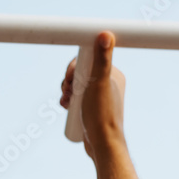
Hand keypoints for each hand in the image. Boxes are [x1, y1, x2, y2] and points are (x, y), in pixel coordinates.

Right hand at [60, 31, 125, 157]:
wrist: (103, 145)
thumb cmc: (101, 115)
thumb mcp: (99, 83)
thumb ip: (102, 59)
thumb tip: (106, 33)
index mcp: (113, 74)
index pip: (88, 60)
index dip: (74, 67)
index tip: (70, 78)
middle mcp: (108, 84)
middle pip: (81, 73)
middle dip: (68, 80)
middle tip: (67, 91)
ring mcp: (100, 97)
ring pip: (77, 86)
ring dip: (66, 90)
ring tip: (65, 101)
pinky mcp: (92, 109)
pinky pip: (77, 98)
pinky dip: (68, 100)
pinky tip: (64, 105)